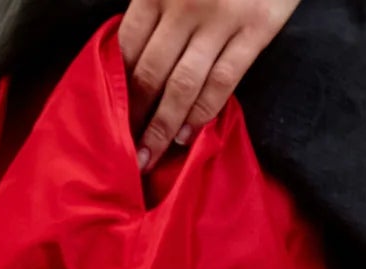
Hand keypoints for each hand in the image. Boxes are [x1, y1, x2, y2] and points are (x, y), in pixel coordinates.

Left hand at [118, 0, 301, 170]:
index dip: (116, 88)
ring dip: (162, 127)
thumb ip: (155, 9)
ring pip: (182, 85)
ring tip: (150, 156)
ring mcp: (221, 19)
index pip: (127, 47)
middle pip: (150, 73)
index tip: (110, 118)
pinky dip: (203, 113)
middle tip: (125, 151)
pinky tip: (187, 135)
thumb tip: (130, 61)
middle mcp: (185, 4)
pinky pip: (223, 81)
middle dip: (135, 118)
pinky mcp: (256, 29)